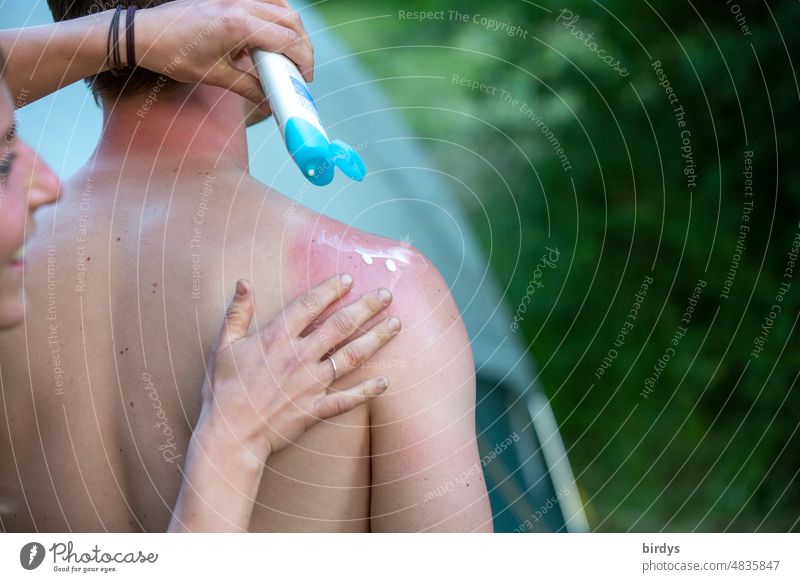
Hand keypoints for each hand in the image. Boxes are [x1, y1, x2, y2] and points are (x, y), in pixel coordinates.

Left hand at [135, 0, 313, 105]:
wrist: (144, 34)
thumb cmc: (173, 54)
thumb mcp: (214, 76)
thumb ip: (248, 87)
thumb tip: (270, 101)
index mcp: (238, 25)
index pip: (287, 40)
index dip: (304, 60)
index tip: (305, 78)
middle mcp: (240, 5)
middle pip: (291, 21)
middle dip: (303, 47)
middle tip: (302, 69)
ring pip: (282, 6)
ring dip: (293, 29)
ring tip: (290, 53)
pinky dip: (277, 15)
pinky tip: (273, 33)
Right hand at [197, 275, 400, 457]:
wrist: (229, 435)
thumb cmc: (222, 390)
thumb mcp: (223, 346)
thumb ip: (237, 312)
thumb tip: (243, 281)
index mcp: (276, 337)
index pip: (310, 304)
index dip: (331, 289)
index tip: (348, 279)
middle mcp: (299, 356)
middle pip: (340, 325)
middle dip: (366, 307)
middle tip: (387, 294)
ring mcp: (310, 383)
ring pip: (351, 356)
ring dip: (376, 339)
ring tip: (396, 324)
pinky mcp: (315, 409)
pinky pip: (347, 399)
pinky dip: (367, 391)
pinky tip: (385, 381)